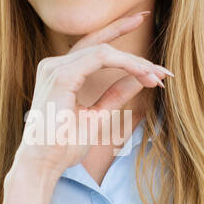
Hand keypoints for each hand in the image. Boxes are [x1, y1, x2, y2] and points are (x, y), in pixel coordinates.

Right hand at [15, 9, 169, 178]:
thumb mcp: (96, 116)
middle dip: (129, 44)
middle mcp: (53, 66)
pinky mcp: (61, 76)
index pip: (91, 48)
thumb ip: (114, 96)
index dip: (118, 38)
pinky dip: (126, 64)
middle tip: (160, 59)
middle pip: (98, 44)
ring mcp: (55, 68)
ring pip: (103, 51)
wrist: (43, 165)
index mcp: (59, 74)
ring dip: (135, 62)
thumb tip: (137, 80)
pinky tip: (144, 74)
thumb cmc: (62, 147)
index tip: (146, 43)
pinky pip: (100, 59)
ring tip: (157, 76)